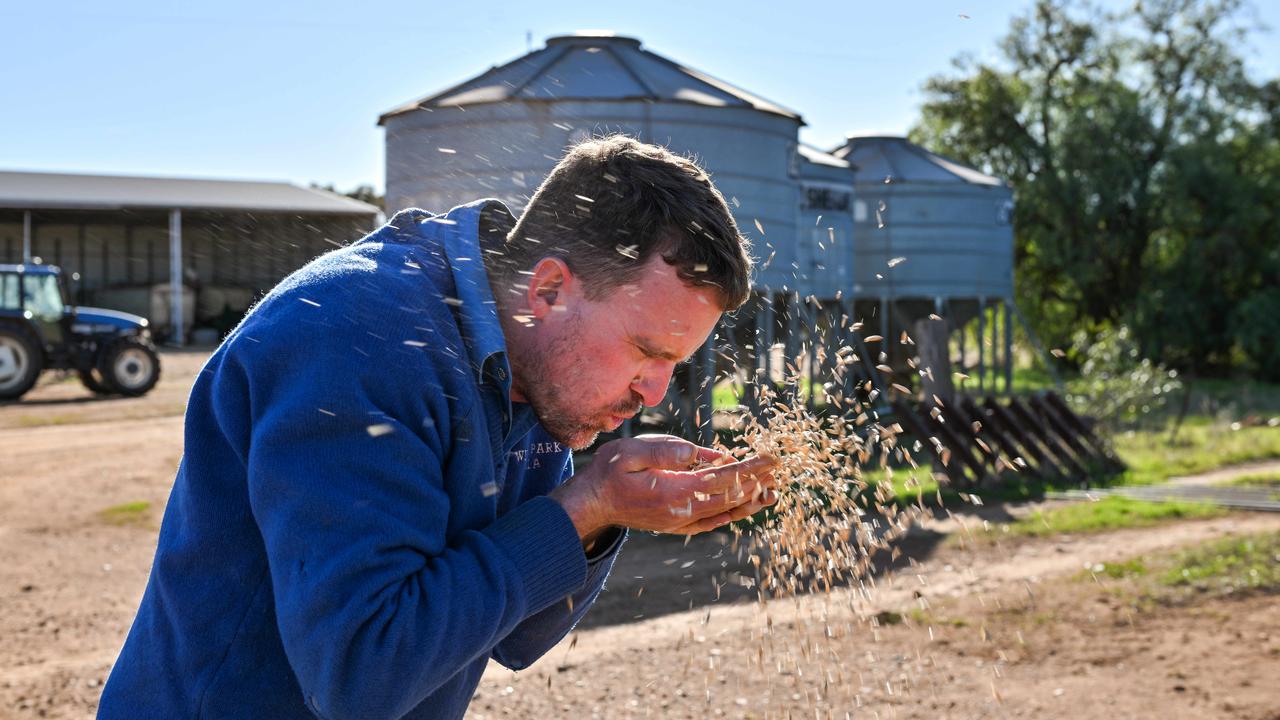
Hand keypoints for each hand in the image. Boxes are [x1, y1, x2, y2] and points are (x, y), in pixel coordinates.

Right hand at [549, 434, 778, 537]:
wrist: (590, 505)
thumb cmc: (608, 473)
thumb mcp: (634, 452)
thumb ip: (670, 453)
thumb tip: (707, 453)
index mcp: (675, 491)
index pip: (723, 479)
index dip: (750, 469)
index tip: (771, 458)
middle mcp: (682, 512)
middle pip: (729, 496)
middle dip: (756, 481)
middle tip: (779, 468)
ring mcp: (679, 522)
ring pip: (723, 513)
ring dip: (749, 501)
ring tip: (772, 493)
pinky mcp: (674, 525)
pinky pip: (710, 523)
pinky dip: (729, 515)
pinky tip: (741, 509)